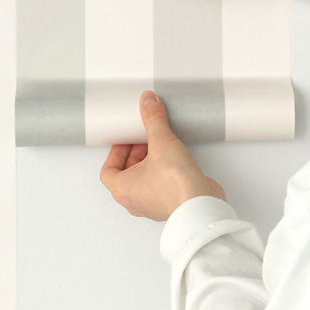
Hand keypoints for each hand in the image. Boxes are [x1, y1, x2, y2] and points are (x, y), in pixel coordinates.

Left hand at [100, 91, 226, 221]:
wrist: (202, 206)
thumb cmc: (175, 185)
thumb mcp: (161, 142)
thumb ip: (153, 119)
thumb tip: (148, 102)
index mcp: (122, 189)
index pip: (108, 170)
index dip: (116, 152)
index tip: (127, 139)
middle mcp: (135, 201)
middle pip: (126, 174)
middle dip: (135, 154)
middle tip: (145, 138)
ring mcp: (153, 205)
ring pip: (144, 181)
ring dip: (150, 163)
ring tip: (161, 146)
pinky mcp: (170, 205)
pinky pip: (161, 186)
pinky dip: (164, 172)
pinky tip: (175, 160)